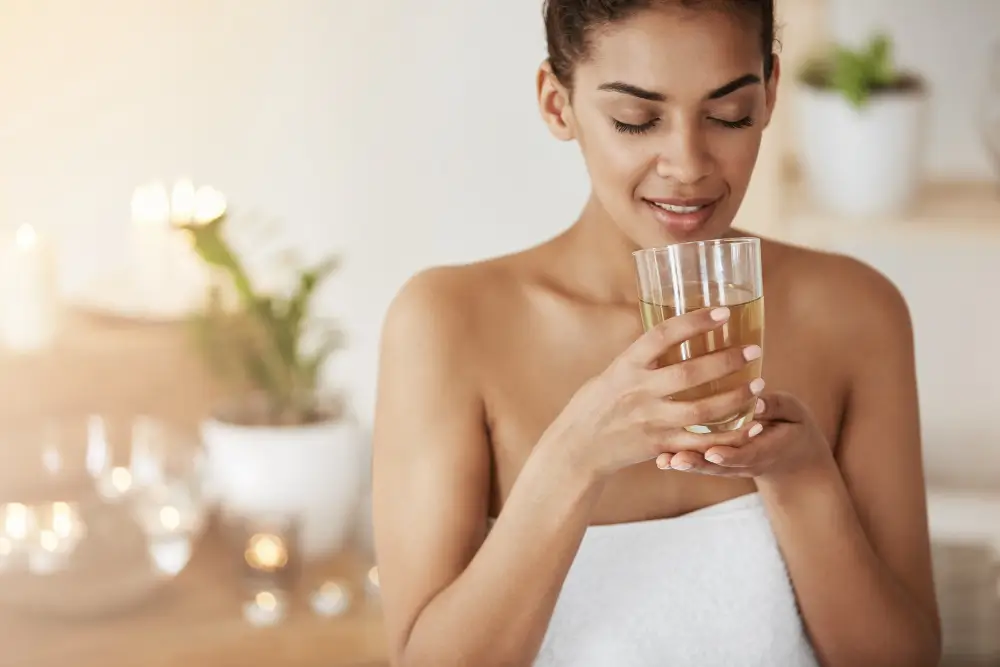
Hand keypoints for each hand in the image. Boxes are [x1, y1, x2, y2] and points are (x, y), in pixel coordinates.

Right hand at [537, 305, 764, 481]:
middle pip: (691, 374)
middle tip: (753, 351)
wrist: (577, 449)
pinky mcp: (660, 445)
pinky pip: (701, 442)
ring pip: (703, 410)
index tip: (723, 312)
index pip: (662, 335)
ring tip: (758, 385)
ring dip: (736, 397)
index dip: (694, 322)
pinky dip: (728, 435)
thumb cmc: (592, 406)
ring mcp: (650, 420)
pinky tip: (748, 424)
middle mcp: (639, 392)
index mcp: (625, 366)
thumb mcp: (610, 374)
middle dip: (727, 361)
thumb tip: (672, 340)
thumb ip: (640, 362)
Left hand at [661, 391, 833, 479]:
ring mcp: (731, 465)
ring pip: (706, 468)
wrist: (795, 460)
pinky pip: (700, 463)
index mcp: (768, 451)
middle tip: (676, 460)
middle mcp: (745, 463)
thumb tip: (755, 400)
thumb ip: (776, 406)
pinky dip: (681, 461)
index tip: (713, 453)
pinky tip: (660, 458)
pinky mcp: (719, 462)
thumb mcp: (793, 413)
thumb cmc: (793, 426)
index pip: (747, 455)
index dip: (730, 455)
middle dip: (697, 464)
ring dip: (684, 464)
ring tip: (663, 461)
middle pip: (719, 466)